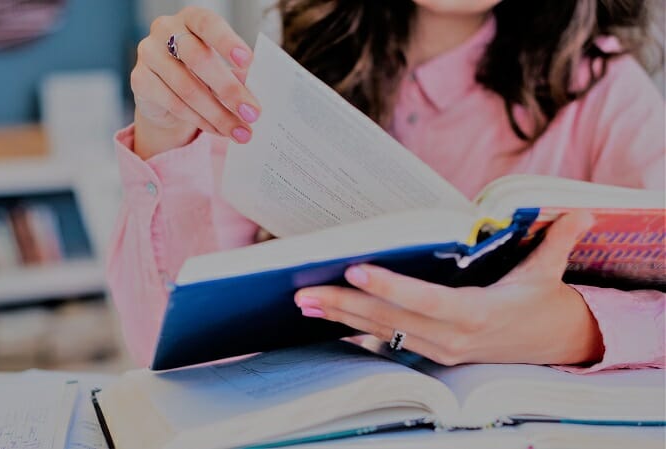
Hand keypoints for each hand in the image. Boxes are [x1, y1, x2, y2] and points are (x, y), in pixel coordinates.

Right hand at [131, 7, 260, 159]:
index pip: (208, 23)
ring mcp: (148, 54)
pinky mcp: (139, 80)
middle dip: (229, 89)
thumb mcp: (220, 68)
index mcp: (191, 18)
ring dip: (218, 114)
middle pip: (197, 58)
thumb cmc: (199, 72)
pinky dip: (200, 121)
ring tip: (240, 131)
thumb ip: (236, 75)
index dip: (227, 41)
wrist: (164, 92)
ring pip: (187, 88)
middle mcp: (165, 30)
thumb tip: (254, 96)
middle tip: (252, 112)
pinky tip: (218, 130)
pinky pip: (173, 104)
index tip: (248, 61)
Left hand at [294, 212, 604, 365]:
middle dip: (344, 304)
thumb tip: (580, 212)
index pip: (426, 301)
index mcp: (477, 314)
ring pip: (380, 331)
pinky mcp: (430, 353)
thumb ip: (558, 241)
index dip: (390, 287)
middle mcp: (452, 338)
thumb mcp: (550, 270)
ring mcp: (439, 350)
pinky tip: (326, 313)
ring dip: (340, 317)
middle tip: (303, 290)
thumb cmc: (542, 300)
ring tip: (303, 300)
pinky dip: (354, 326)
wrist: (552, 343)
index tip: (355, 268)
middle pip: (390, 320)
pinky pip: (386, 339)